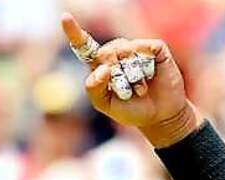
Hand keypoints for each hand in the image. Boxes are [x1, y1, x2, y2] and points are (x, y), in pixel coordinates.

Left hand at [61, 13, 200, 146]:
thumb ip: (95, 88)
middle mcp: (117, 53)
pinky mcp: (154, 48)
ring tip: (139, 88)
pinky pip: (144, 49)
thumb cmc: (130, 109)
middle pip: (105, 51)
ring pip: (125, 51)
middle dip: (114, 74)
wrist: (159, 116)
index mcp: (100, 65)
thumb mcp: (105, 104)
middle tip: (125, 91)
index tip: (65, 18)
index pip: (84, 46)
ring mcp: (136, 49)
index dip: (74, 32)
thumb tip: (103, 68)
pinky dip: (144, 68)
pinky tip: (149, 78)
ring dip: (131, 76)